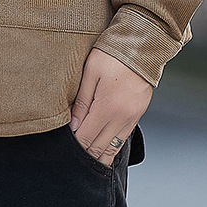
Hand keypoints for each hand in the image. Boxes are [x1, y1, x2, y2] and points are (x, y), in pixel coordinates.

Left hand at [70, 47, 152, 165]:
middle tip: (72, 157)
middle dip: (86, 153)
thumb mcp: (90, 73)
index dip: (75, 144)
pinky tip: (104, 149)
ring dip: (100, 155)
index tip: (64, 146)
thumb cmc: (111, 55)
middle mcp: (122, 117)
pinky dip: (112, 147)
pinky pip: (123, 138)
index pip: (87, 136)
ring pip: (113, 147)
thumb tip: (73, 126)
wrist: (141, 46)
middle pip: (100, 147)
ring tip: (86, 159)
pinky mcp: (138, 115)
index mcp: (108, 107)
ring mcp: (132, 117)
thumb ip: (81, 101)